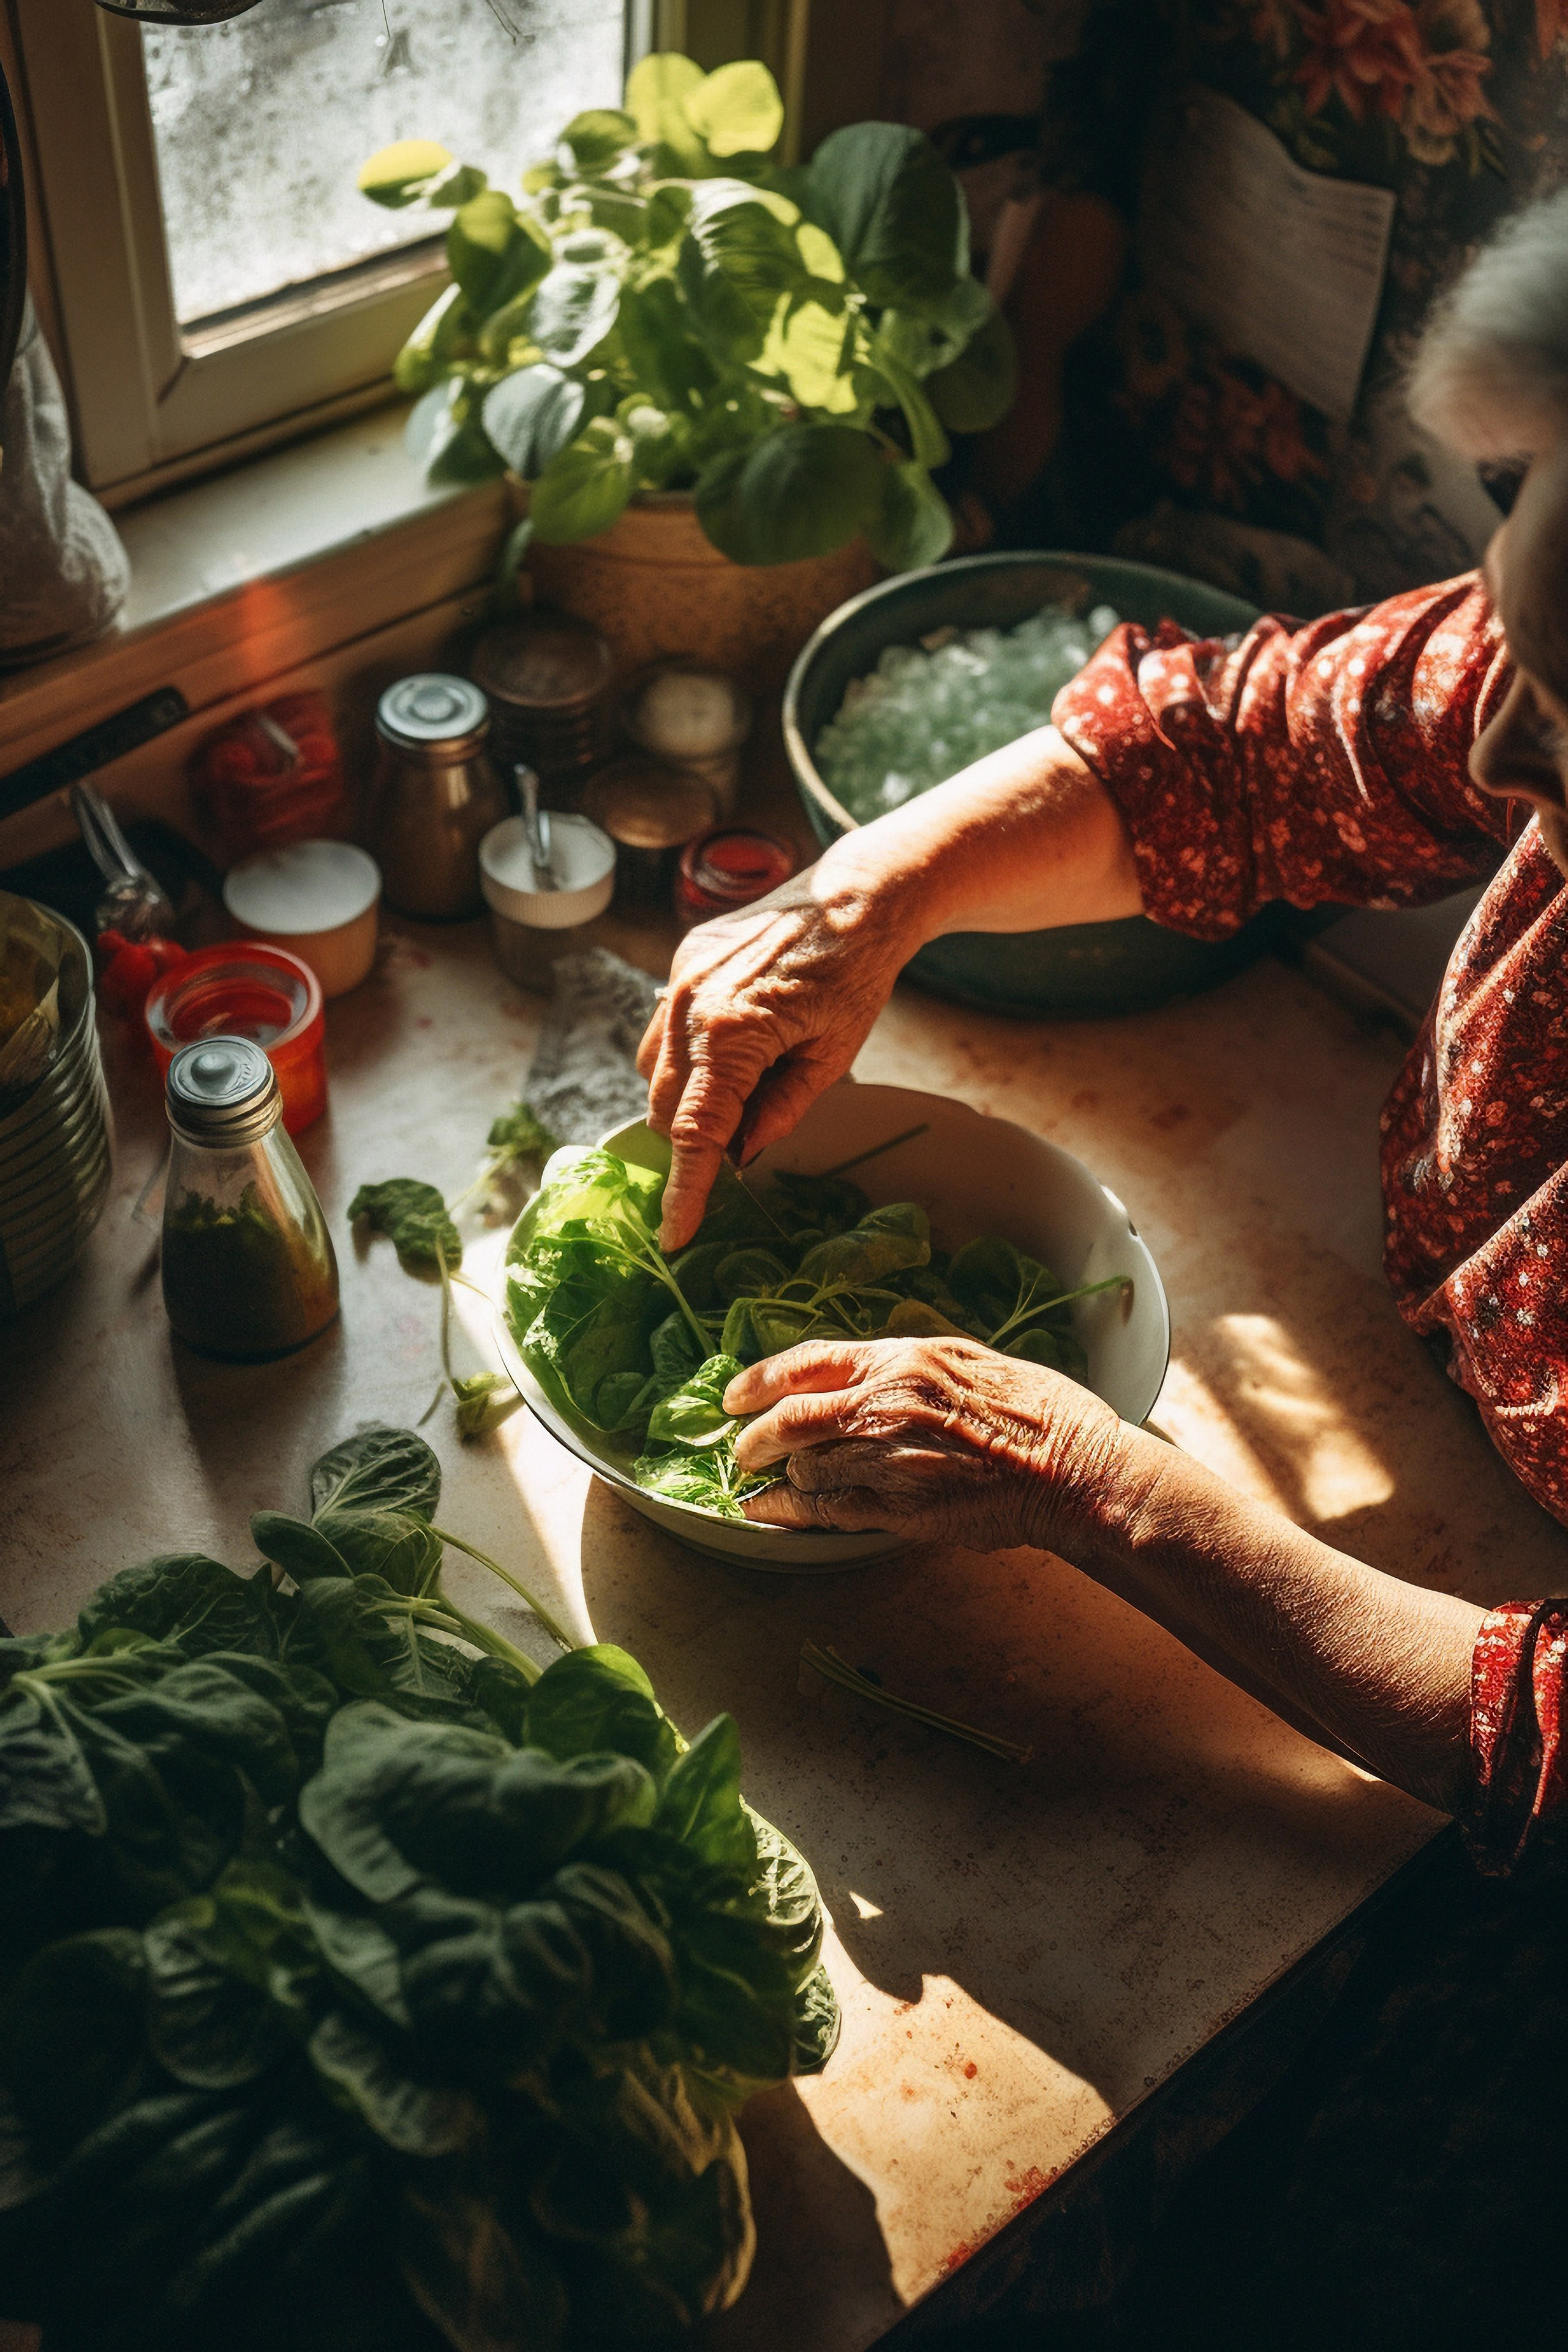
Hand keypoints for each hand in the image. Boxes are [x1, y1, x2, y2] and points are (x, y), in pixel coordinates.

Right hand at [637, 864, 922, 1248]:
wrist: (855, 895)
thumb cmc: (857, 976)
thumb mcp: (833, 1057)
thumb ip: (781, 1110)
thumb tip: (740, 1153)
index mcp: (731, 1032)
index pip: (695, 1131)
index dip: (685, 1189)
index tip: (675, 1235)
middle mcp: (689, 1004)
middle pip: (665, 1106)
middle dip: (693, 1139)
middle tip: (746, 1139)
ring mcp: (679, 979)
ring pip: (655, 1070)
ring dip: (685, 1098)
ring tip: (746, 1087)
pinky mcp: (682, 962)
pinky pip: (664, 1029)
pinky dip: (688, 1055)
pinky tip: (734, 1047)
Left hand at [726, 1337, 1130, 1553]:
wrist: (1072, 1468)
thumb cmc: (1033, 1409)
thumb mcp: (965, 1358)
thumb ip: (906, 1362)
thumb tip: (863, 1368)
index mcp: (902, 1360)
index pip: (808, 1363)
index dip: (760, 1380)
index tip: (733, 1395)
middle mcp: (886, 1405)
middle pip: (791, 1420)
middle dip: (755, 1437)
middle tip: (741, 1449)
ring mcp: (890, 1460)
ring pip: (806, 1468)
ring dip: (782, 1477)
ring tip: (768, 1483)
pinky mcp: (901, 1510)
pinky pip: (828, 1511)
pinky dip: (792, 1512)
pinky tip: (774, 1512)